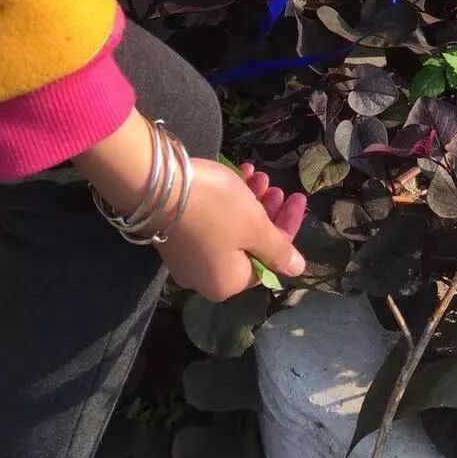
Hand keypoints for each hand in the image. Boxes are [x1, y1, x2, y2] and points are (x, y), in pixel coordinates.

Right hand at [155, 159, 305, 300]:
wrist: (158, 187)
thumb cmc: (217, 210)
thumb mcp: (256, 228)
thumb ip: (278, 251)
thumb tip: (298, 271)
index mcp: (227, 283)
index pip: (268, 261)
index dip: (286, 228)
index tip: (296, 198)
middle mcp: (204, 278)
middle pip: (248, 245)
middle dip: (266, 212)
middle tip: (276, 186)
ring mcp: (186, 257)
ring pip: (229, 230)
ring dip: (249, 202)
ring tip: (258, 176)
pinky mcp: (173, 235)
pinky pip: (209, 222)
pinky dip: (226, 200)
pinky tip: (238, 174)